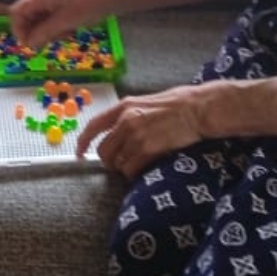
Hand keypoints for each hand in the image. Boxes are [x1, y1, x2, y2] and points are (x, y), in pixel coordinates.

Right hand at [9, 0, 114, 50]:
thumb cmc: (87, 6)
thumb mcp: (65, 21)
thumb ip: (44, 32)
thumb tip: (29, 44)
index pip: (17, 13)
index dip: (18, 30)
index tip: (28, 45)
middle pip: (25, 19)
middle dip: (35, 33)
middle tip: (50, 41)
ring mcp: (48, 3)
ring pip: (36, 24)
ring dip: (46, 33)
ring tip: (63, 34)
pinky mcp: (56, 10)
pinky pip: (46, 24)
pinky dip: (53, 31)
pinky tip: (67, 32)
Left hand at [75, 85, 212, 177]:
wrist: (197, 108)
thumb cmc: (176, 105)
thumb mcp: (145, 102)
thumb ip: (128, 115)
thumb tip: (114, 133)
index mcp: (123, 106)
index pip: (94, 125)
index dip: (83, 142)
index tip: (79, 153)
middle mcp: (126, 120)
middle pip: (104, 151)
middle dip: (110, 161)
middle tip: (120, 163)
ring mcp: (136, 135)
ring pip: (117, 163)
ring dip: (124, 167)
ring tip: (137, 163)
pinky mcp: (148, 148)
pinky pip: (131, 169)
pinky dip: (134, 173)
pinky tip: (143, 168)